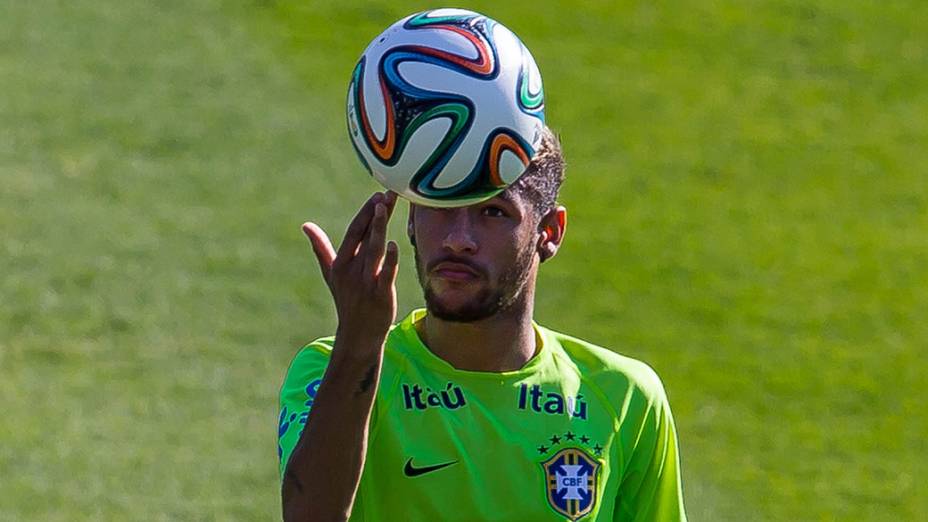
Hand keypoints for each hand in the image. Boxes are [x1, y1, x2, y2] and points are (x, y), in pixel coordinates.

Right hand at [302, 192, 399, 354]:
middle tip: (386, 194)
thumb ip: (320, 248)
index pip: (353, 232)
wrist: (358, 334)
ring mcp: (366, 282)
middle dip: (374, 214)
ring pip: (373, 251)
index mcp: (341, 263)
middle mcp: (352, 270)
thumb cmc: (346, 299)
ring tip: (385, 208)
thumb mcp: (331, 273)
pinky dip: (390, 260)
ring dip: (378, 229)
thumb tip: (305, 226)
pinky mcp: (380, 295)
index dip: (365, 213)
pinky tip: (394, 244)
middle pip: (364, 237)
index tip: (377, 194)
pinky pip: (385, 275)